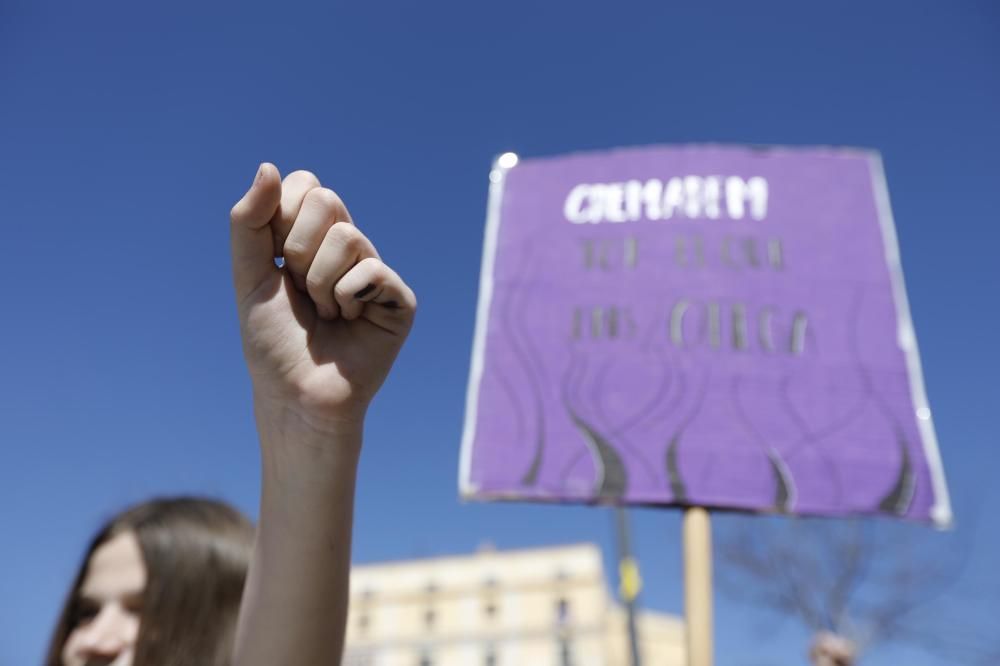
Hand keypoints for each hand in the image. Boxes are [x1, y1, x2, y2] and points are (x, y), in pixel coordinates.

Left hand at [229, 164, 415, 432]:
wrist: (296, 395)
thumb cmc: (273, 342)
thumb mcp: (249, 276)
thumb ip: (249, 222)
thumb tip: (269, 166)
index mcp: (314, 237)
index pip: (306, 185)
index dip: (282, 220)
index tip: (277, 263)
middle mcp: (350, 247)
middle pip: (327, 201)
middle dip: (298, 251)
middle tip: (302, 291)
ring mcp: (376, 272)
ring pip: (347, 237)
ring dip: (320, 284)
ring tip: (326, 314)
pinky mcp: (399, 299)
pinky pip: (372, 272)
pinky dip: (347, 300)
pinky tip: (350, 324)